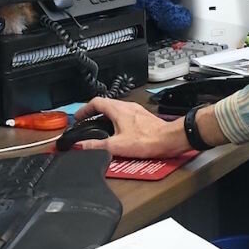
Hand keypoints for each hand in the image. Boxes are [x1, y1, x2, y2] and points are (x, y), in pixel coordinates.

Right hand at [74, 97, 189, 159]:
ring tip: (100, 126)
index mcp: (118, 110)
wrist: (169, 139)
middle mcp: (127, 107)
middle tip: (87, 121)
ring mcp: (136, 111)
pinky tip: (119, 131)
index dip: (84, 109)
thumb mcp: (117, 146)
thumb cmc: (148, 140)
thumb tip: (80, 145)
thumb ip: (96, 145)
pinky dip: (117, 120)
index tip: (79, 117)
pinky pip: (126, 114)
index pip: (96, 102)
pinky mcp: (143, 117)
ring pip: (116, 108)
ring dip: (106, 116)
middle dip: (94, 112)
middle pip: (106, 104)